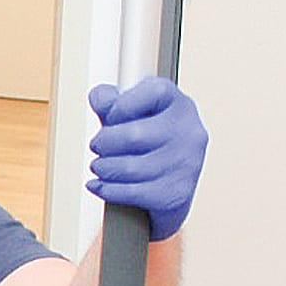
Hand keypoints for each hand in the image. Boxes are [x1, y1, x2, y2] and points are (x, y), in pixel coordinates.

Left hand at [86, 76, 206, 240]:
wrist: (171, 187)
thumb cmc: (152, 145)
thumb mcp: (134, 116)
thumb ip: (114, 103)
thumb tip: (100, 98)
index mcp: (179, 103)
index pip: (150, 93)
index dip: (120, 107)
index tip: (111, 118)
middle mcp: (187, 130)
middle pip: (132, 135)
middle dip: (103, 143)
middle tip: (97, 147)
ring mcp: (185, 162)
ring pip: (127, 167)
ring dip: (102, 168)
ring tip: (100, 166)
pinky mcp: (175, 192)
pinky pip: (129, 192)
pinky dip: (106, 189)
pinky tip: (99, 185)